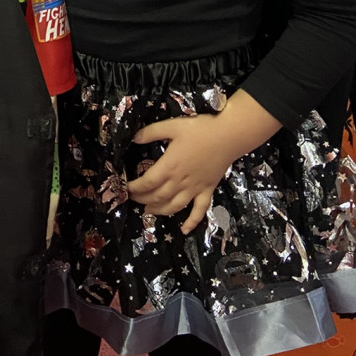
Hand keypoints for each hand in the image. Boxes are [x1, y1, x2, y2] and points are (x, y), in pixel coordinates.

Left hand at [126, 115, 234, 233]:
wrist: (229, 136)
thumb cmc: (200, 130)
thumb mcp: (172, 126)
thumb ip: (151, 132)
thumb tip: (134, 139)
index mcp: (169, 166)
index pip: (147, 182)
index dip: (134, 188)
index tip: (126, 188)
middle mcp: (180, 181)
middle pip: (157, 196)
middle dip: (142, 200)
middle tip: (133, 199)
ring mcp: (195, 189)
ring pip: (174, 206)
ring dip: (159, 211)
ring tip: (148, 211)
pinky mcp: (207, 191)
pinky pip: (199, 211)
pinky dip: (192, 222)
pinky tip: (184, 230)